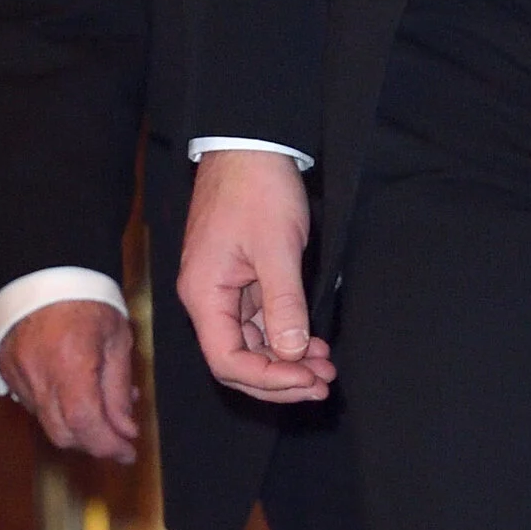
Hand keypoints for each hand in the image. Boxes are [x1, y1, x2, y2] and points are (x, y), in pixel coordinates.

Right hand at [0, 299, 139, 461]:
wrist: (45, 269)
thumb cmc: (86, 297)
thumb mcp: (117, 340)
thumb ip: (119, 389)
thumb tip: (125, 429)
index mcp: (71, 362)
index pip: (86, 425)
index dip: (108, 446)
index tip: (127, 452)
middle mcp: (38, 373)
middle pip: (63, 434)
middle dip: (92, 443)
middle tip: (117, 439)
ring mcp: (17, 373)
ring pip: (46, 422)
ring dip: (75, 426)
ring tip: (99, 406)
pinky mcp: (5, 370)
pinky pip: (32, 404)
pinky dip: (55, 408)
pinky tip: (73, 392)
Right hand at [177, 150, 332, 404]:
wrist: (250, 146)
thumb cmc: (256, 190)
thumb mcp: (277, 249)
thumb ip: (284, 304)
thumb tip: (293, 351)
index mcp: (205, 294)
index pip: (227, 360)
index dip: (268, 379)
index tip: (307, 379)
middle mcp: (208, 299)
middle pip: (237, 360)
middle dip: (280, 377)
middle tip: (323, 382)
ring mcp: (224, 290)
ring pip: (251, 345)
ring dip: (287, 360)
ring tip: (325, 367)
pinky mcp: (241, 280)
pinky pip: (259, 322)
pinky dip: (285, 337)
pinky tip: (313, 343)